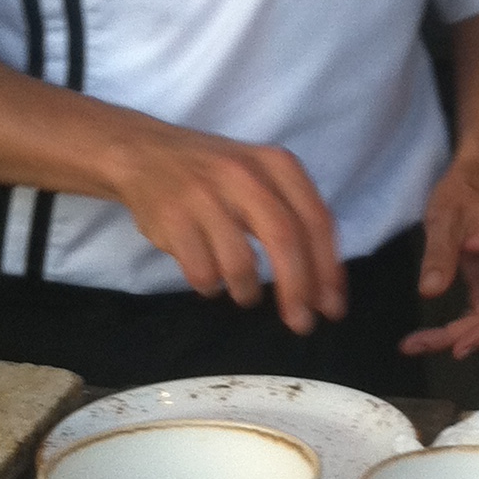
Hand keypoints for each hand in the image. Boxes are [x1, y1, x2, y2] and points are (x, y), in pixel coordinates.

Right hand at [104, 118, 343, 336]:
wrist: (146, 154)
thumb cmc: (217, 176)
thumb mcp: (263, 179)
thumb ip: (295, 222)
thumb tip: (323, 289)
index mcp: (278, 165)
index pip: (316, 221)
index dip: (328, 269)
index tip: (331, 307)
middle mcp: (246, 174)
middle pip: (285, 240)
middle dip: (298, 290)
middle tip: (301, 323)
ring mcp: (206, 195)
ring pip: (241, 264)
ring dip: (248, 292)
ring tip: (244, 292)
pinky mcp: (173, 217)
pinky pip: (203, 273)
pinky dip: (211, 286)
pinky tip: (210, 277)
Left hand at [401, 155, 478, 359]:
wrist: (476, 173)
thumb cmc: (466, 190)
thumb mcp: (445, 219)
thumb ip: (439, 255)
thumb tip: (430, 291)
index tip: (460, 346)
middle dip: (461, 336)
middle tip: (421, 345)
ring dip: (456, 334)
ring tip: (418, 343)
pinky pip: (477, 309)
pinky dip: (457, 323)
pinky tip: (433, 333)